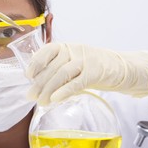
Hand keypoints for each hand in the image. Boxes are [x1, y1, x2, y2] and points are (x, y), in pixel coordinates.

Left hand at [26, 43, 147, 104]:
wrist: (120, 68)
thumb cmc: (91, 67)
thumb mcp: (72, 63)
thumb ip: (57, 69)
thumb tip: (36, 82)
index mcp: (66, 46)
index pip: (47, 50)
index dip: (36, 62)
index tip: (28, 75)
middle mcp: (74, 50)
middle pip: (53, 66)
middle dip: (39, 83)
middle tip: (31, 96)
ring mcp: (85, 60)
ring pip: (62, 74)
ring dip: (49, 89)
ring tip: (41, 101)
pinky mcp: (95, 72)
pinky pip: (77, 82)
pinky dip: (64, 91)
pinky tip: (55, 99)